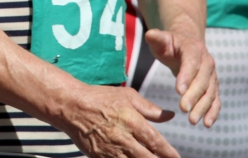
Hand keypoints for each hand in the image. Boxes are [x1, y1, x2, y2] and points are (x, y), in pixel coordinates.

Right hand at [58, 84, 178, 157]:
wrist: (70, 105)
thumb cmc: (100, 98)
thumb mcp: (127, 96)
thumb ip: (149, 108)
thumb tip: (170, 115)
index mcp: (132, 121)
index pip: (156, 142)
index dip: (169, 153)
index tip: (176, 157)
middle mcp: (123, 137)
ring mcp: (111, 149)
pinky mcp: (100, 156)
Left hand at [145, 28, 219, 126]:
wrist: (187, 43)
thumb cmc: (170, 43)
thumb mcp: (161, 39)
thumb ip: (156, 37)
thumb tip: (150, 34)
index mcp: (193, 49)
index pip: (191, 63)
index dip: (186, 76)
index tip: (178, 91)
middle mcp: (207, 62)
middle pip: (202, 81)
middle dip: (193, 96)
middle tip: (183, 109)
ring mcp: (212, 75)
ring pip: (210, 93)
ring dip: (203, 107)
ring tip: (192, 120)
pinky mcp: (213, 86)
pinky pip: (216, 100)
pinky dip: (213, 112)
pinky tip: (207, 123)